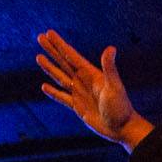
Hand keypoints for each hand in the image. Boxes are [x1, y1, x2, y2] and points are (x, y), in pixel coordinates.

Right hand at [35, 30, 151, 149]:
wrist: (122, 128)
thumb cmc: (121, 107)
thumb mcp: (114, 86)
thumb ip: (109, 67)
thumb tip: (111, 48)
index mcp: (90, 74)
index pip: (71, 56)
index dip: (60, 44)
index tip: (49, 33)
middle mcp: (83, 81)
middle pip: (64, 62)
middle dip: (52, 50)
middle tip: (40, 37)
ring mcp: (80, 94)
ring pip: (60, 77)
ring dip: (50, 68)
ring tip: (39, 57)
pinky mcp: (78, 107)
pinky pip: (62, 97)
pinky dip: (53, 92)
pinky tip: (44, 86)